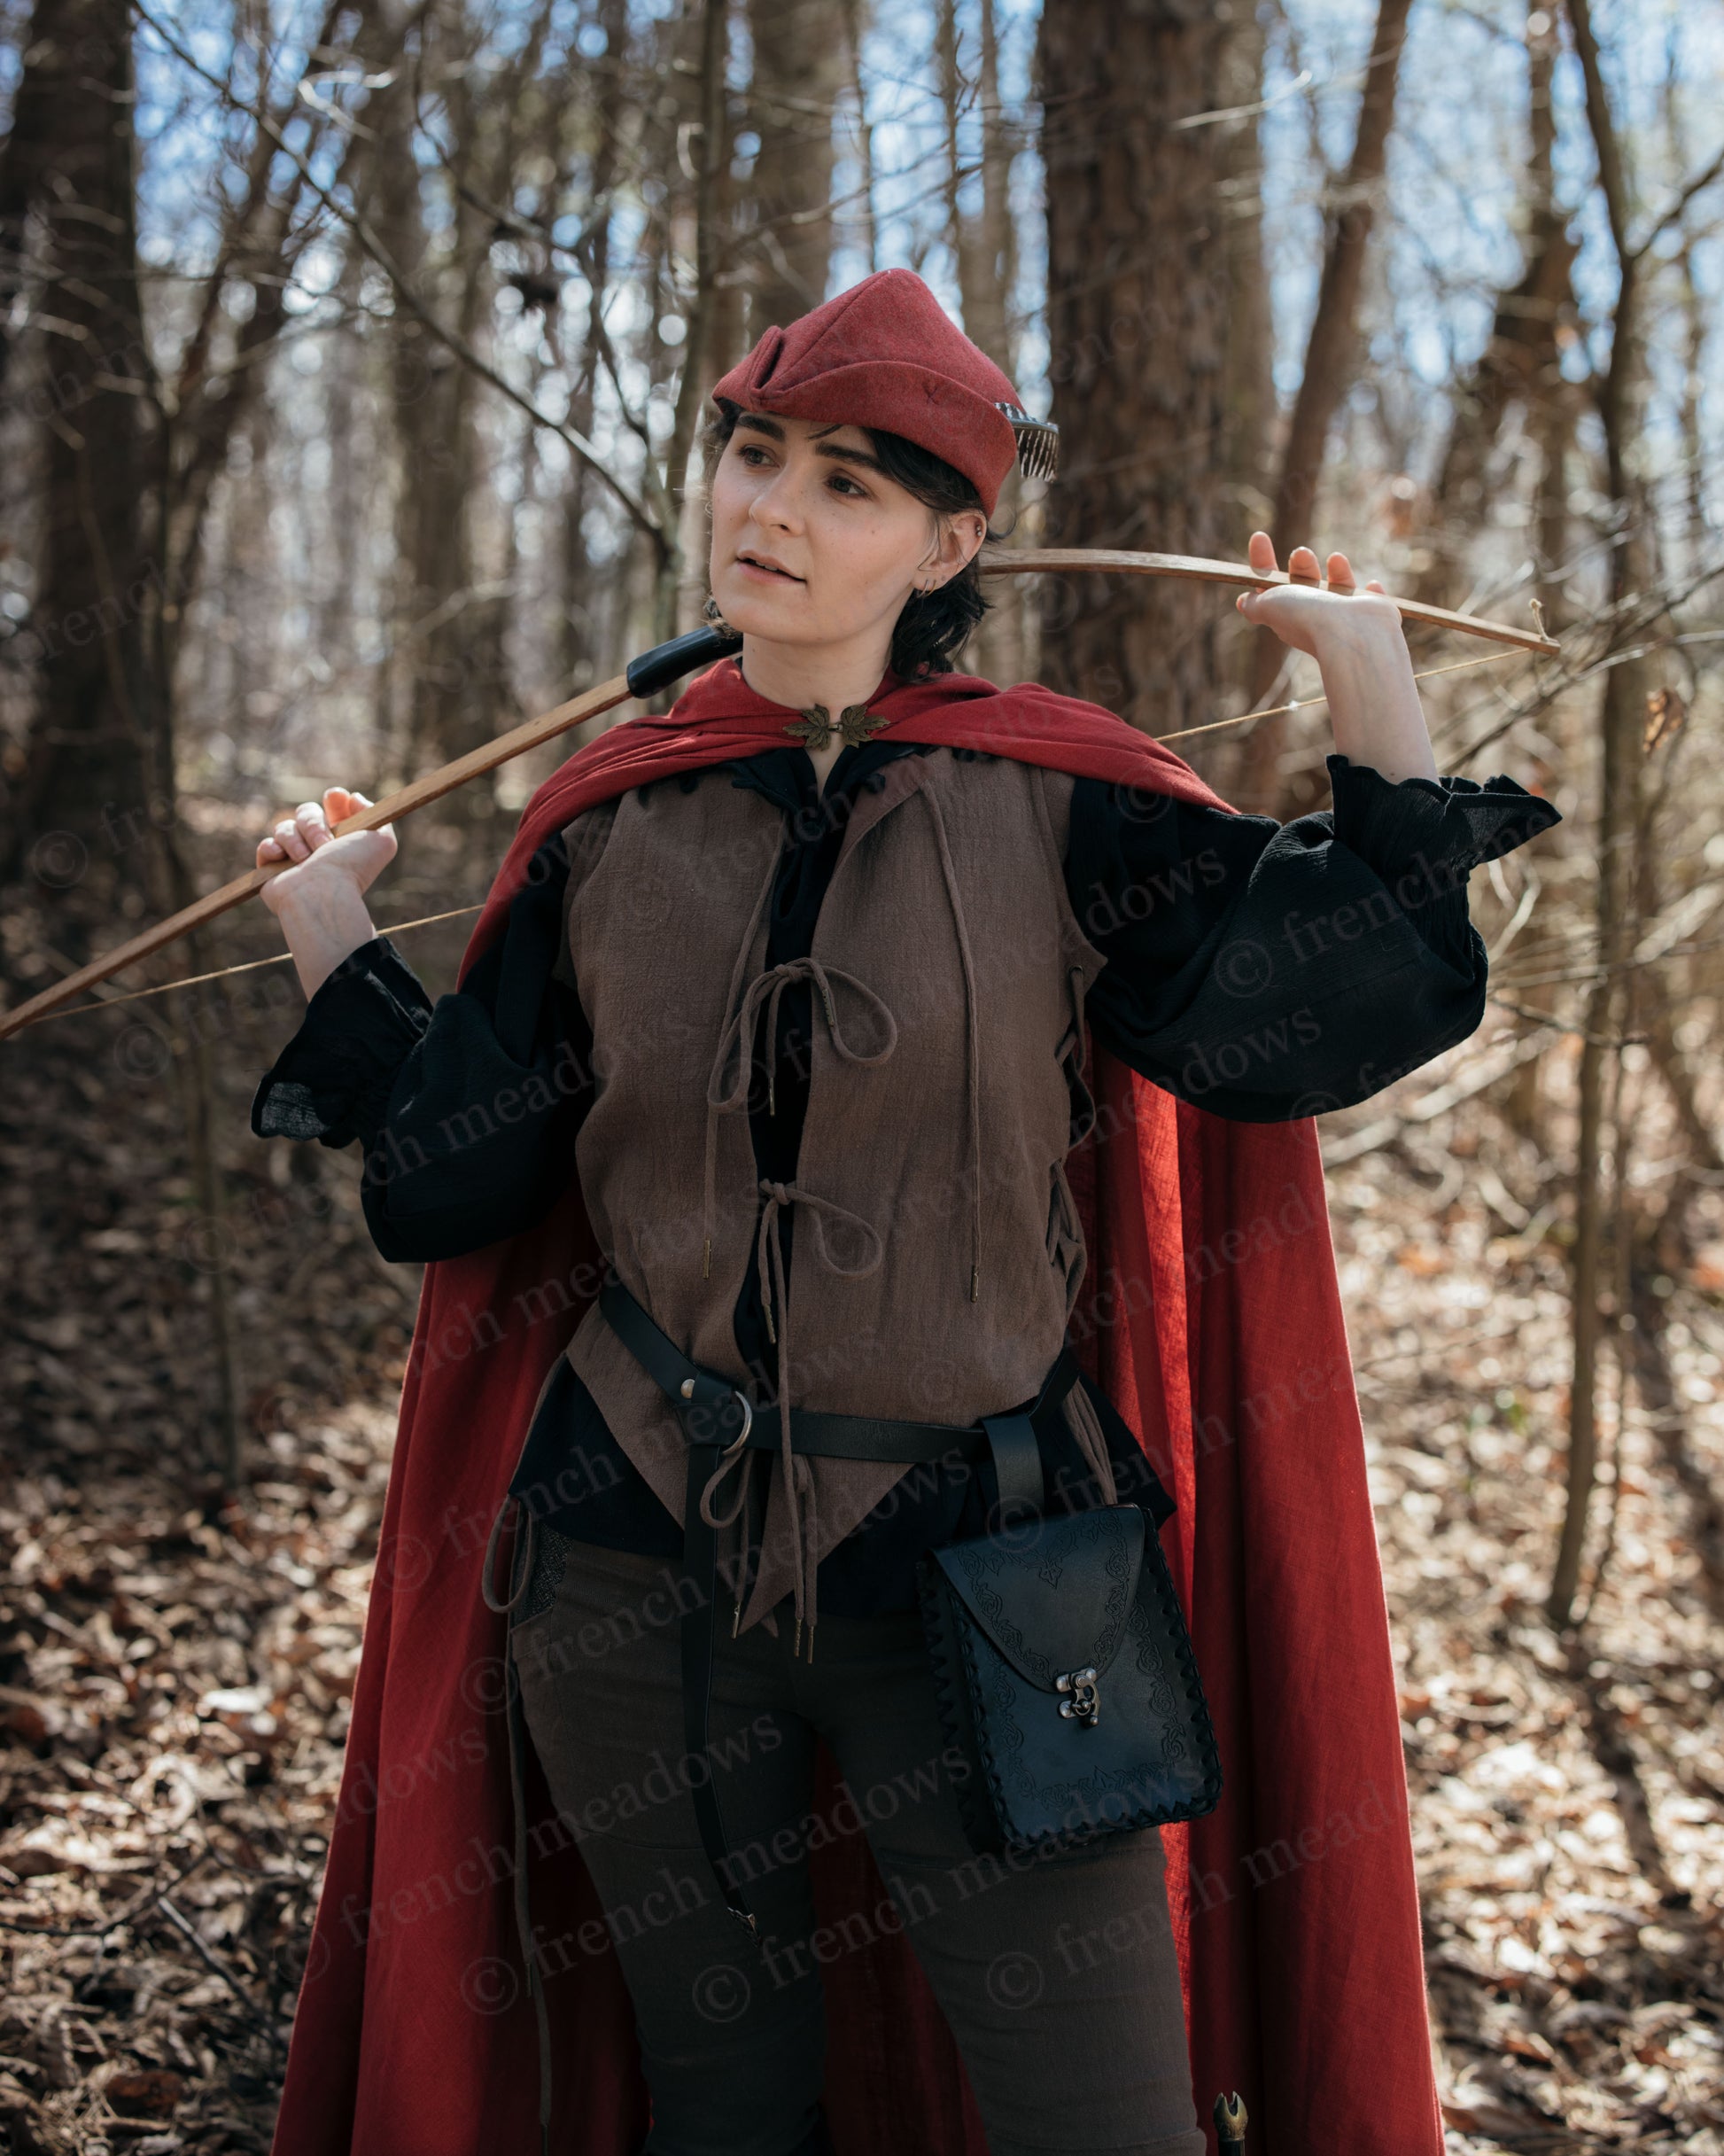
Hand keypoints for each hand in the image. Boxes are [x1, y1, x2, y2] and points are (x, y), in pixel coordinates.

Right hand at [256, 786, 396, 920]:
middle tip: (324, 844)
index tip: (336, 796)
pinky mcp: (272, 869)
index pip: (333, 808)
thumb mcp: (380, 840)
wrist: (323, 894)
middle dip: (313, 823)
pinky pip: (266, 846)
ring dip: (296, 841)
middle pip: (306, 812)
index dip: (334, 799)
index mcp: (342, 840)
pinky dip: (273, 850)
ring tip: (306, 859)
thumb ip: (375, 815)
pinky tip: (283, 859)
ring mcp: (292, 858)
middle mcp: (317, 848)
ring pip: (285, 827)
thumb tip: (353, 798)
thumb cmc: (352, 869)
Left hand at [1233, 531, 1402, 661]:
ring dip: (1338, 571)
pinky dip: (1371, 592)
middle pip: (1305, 585)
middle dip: (1301, 565)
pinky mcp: (1372, 616)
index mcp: (1289, 616)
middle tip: (1300, 554)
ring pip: (1339, 589)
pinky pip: (1371, 601)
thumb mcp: (1270, 606)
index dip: (1262, 562)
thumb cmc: (1309, 616)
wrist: (1351, 633)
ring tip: (1336, 558)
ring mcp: (1346, 618)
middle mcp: (1316, 618)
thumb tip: (1243, 601)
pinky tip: (1372, 585)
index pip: (1270, 586)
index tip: (1259, 536)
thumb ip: (1256, 604)